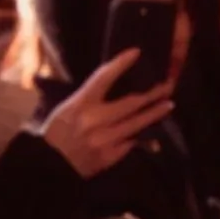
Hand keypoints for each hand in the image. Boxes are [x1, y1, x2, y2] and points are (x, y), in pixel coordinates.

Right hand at [37, 51, 179, 176]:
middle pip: (130, 103)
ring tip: (168, 105)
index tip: (136, 53)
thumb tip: (114, 85)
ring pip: (136, 124)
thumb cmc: (58, 132)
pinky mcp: (109, 157)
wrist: (51, 165)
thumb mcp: (68, 107)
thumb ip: (90, 97)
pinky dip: (142, 136)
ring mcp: (104, 140)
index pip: (103, 78)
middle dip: (152, 94)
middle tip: (168, 86)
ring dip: (154, 114)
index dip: (121, 64)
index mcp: (80, 104)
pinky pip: (131, 143)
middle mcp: (94, 120)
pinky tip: (153, 132)